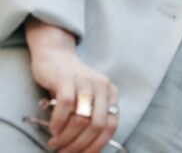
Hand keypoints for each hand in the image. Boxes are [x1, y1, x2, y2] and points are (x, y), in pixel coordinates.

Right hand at [25, 18, 117, 152]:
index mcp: (111, 93)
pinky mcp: (67, 79)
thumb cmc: (71, 84)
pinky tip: (53, 129)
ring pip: (81, 118)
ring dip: (66, 137)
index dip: (97, 145)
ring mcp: (85, 81)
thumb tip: (87, 148)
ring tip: (55, 143)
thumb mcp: (87, 100)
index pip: (112, 126)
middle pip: (97, 125)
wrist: (56, 56)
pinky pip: (66, 106)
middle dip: (80, 145)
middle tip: (64, 152)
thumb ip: (91, 117)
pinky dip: (58, 123)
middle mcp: (103, 86)